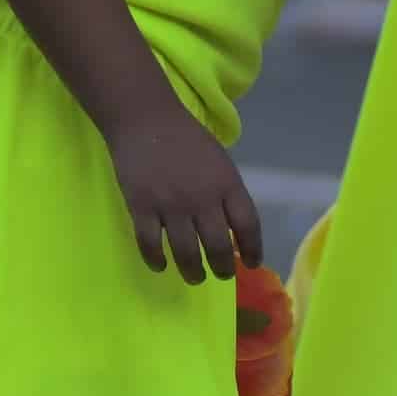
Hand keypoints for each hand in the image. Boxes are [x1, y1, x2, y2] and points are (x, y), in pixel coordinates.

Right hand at [107, 108, 260, 285]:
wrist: (146, 119)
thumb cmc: (186, 138)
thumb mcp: (220, 161)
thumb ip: (227, 192)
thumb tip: (234, 228)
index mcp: (227, 184)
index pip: (249, 225)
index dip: (254, 249)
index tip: (252, 263)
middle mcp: (203, 198)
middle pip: (219, 246)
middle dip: (223, 268)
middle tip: (222, 275)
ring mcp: (171, 205)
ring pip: (186, 253)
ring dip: (193, 272)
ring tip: (195, 276)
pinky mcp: (142, 208)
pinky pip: (151, 245)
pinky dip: (157, 260)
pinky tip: (161, 265)